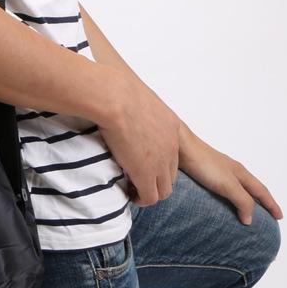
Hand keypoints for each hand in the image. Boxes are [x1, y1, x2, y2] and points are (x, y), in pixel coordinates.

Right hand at [98, 69, 180, 206]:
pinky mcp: (146, 174)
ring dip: (149, 191)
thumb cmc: (117, 88)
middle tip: (136, 178)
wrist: (115, 98)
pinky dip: (140, 199)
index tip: (138, 161)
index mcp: (169, 125)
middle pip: (171, 173)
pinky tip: (129, 193)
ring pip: (163, 189)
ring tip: (132, 188)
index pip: (171, 152)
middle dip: (155, 179)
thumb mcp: (134, 92)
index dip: (156, 161)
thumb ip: (133, 100)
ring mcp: (160, 161)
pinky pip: (150, 197)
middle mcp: (171, 145)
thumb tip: (116, 92)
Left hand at [177, 123, 283, 223]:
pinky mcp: (202, 172)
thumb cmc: (204, 163)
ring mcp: (217, 170)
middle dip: (260, 202)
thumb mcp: (228, 184)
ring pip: (235, 187)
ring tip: (243, 211)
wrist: (179, 146)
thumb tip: (250, 219)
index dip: (271, 204)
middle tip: (267, 215)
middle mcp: (231, 171)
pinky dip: (225, 197)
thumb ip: (242, 201)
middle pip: (250, 188)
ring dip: (242, 199)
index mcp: (240, 173)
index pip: (261, 191)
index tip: (279, 216)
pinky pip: (220, 187)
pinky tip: (217, 202)